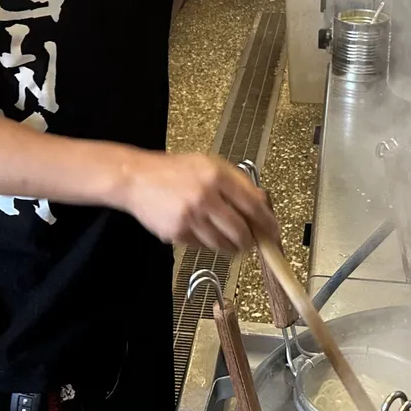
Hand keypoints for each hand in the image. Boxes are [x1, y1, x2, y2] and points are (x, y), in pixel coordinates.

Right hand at [116, 151, 274, 251]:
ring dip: (231, 246)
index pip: (252, 205)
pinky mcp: (177, 233)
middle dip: (249, 241)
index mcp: (217, 176)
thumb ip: (238, 182)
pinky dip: (208, 243)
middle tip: (251, 241)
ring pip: (222, 244)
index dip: (267, 223)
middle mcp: (205, 196)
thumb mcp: (210, 165)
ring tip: (230, 240)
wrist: (137, 178)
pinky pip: (202, 246)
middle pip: (240, 231)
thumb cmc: (175, 171)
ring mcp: (190, 217)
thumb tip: (263, 203)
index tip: (273, 232)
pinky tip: (202, 230)